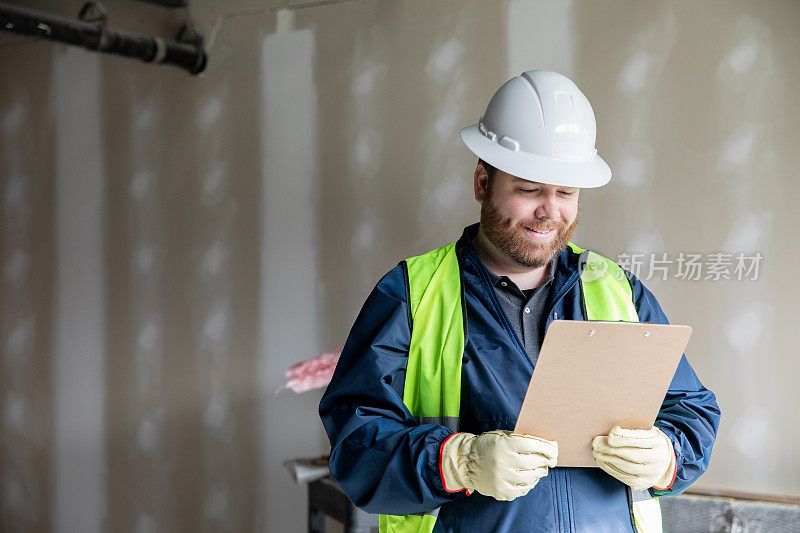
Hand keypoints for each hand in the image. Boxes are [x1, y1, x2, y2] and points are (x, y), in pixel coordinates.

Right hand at [440, 430, 557, 500]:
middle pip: (535, 462)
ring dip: (539, 473)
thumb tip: (545, 446)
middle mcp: (504, 461)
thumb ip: (520, 439)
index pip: (533, 445)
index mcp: (505, 444)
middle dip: (546, 461)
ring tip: (540, 470)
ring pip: (531, 478)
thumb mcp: (501, 436)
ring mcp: (502, 478)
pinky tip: (529, 479)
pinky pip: (522, 490)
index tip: (554, 450)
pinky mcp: (501, 491)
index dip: (547, 448)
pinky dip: (529, 485)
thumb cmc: (486, 445)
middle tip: (549, 460)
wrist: (465, 461)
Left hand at [592, 426, 675, 490]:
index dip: (623, 437)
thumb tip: (610, 432)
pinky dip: (611, 469)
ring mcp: (652, 474)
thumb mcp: (645, 430)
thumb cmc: (647, 440)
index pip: (639, 440)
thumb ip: (631, 430)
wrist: (662, 458)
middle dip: (611, 449)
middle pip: (632, 455)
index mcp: (658, 442)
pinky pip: (625, 478)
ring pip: (627, 468)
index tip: (610, 434)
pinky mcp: (643, 483)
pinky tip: (602, 461)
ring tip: (596, 452)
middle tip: (596, 443)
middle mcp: (658, 460)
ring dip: (608, 459)